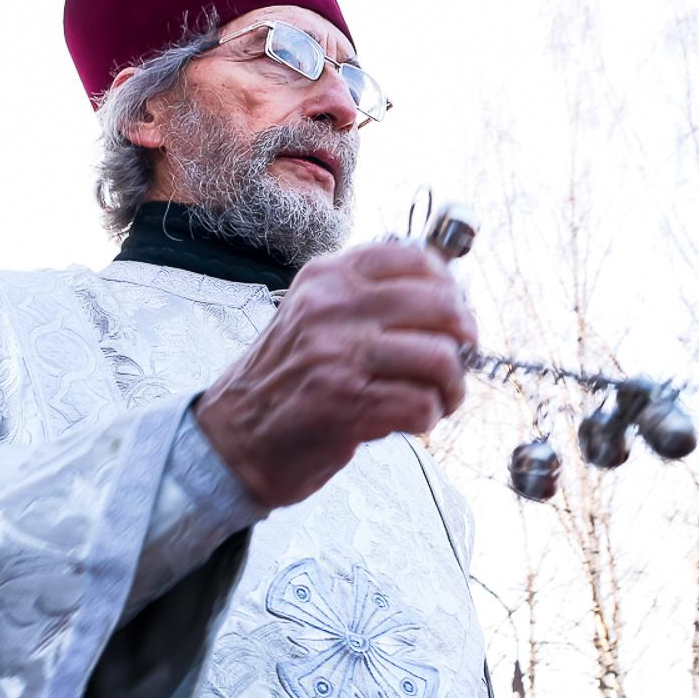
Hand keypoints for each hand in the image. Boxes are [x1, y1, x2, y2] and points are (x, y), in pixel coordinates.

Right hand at [195, 242, 475, 507]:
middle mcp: (333, 308)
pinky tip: (414, 422)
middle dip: (464, 340)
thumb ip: (366, 298)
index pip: (416, 259)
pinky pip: (421, 403)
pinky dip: (429, 417)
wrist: (234, 438)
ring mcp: (338, 355)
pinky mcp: (347, 404)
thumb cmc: (284, 380)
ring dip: (452, 387)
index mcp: (328, 277)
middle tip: (461, 361)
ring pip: (439, 357)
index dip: (451, 290)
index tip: (454, 316)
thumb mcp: (314, 314)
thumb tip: (446, 294)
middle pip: (441, 306)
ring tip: (441, 399)